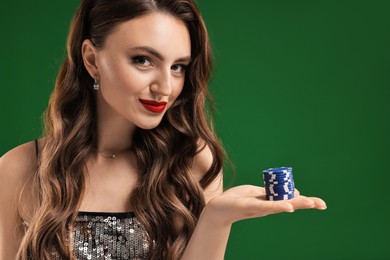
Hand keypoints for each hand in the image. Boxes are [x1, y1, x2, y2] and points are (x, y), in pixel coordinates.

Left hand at [205, 185, 326, 225]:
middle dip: (307, 203)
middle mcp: (269, 206)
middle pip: (291, 203)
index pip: (292, 200)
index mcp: (271, 201)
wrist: (218, 207)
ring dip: (297, 203)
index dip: (307, 201)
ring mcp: (261, 207)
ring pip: (282, 204)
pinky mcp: (252, 206)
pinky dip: (278, 206)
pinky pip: (267, 206)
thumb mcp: (257, 193)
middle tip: (323, 204)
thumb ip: (272, 192)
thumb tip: (292, 190)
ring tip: (311, 203)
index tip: (320, 203)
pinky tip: (289, 207)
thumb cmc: (238, 199)